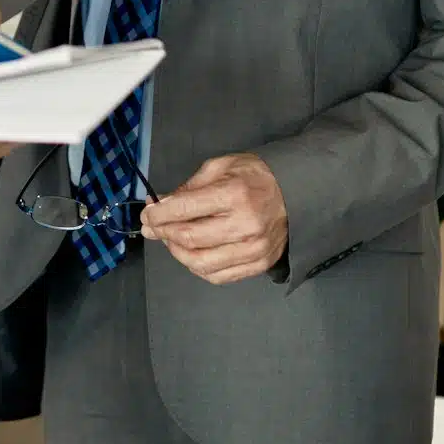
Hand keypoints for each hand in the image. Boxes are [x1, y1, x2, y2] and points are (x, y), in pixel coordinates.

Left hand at [140, 153, 288, 284]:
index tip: (146, 214)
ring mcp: (254, 249)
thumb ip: (188, 187)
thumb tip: (160, 205)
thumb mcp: (219, 167)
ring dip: (177, 253)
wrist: (297, 193)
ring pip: (201, 263)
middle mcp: (244, 225)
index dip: (157, 214)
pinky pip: (219, 276)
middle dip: (163, 233)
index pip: (184, 209)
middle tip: (153, 227)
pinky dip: (198, 267)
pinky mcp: (260, 264)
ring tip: (172, 240)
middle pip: (189, 239)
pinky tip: (192, 254)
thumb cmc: (254, 175)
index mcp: (233, 194)